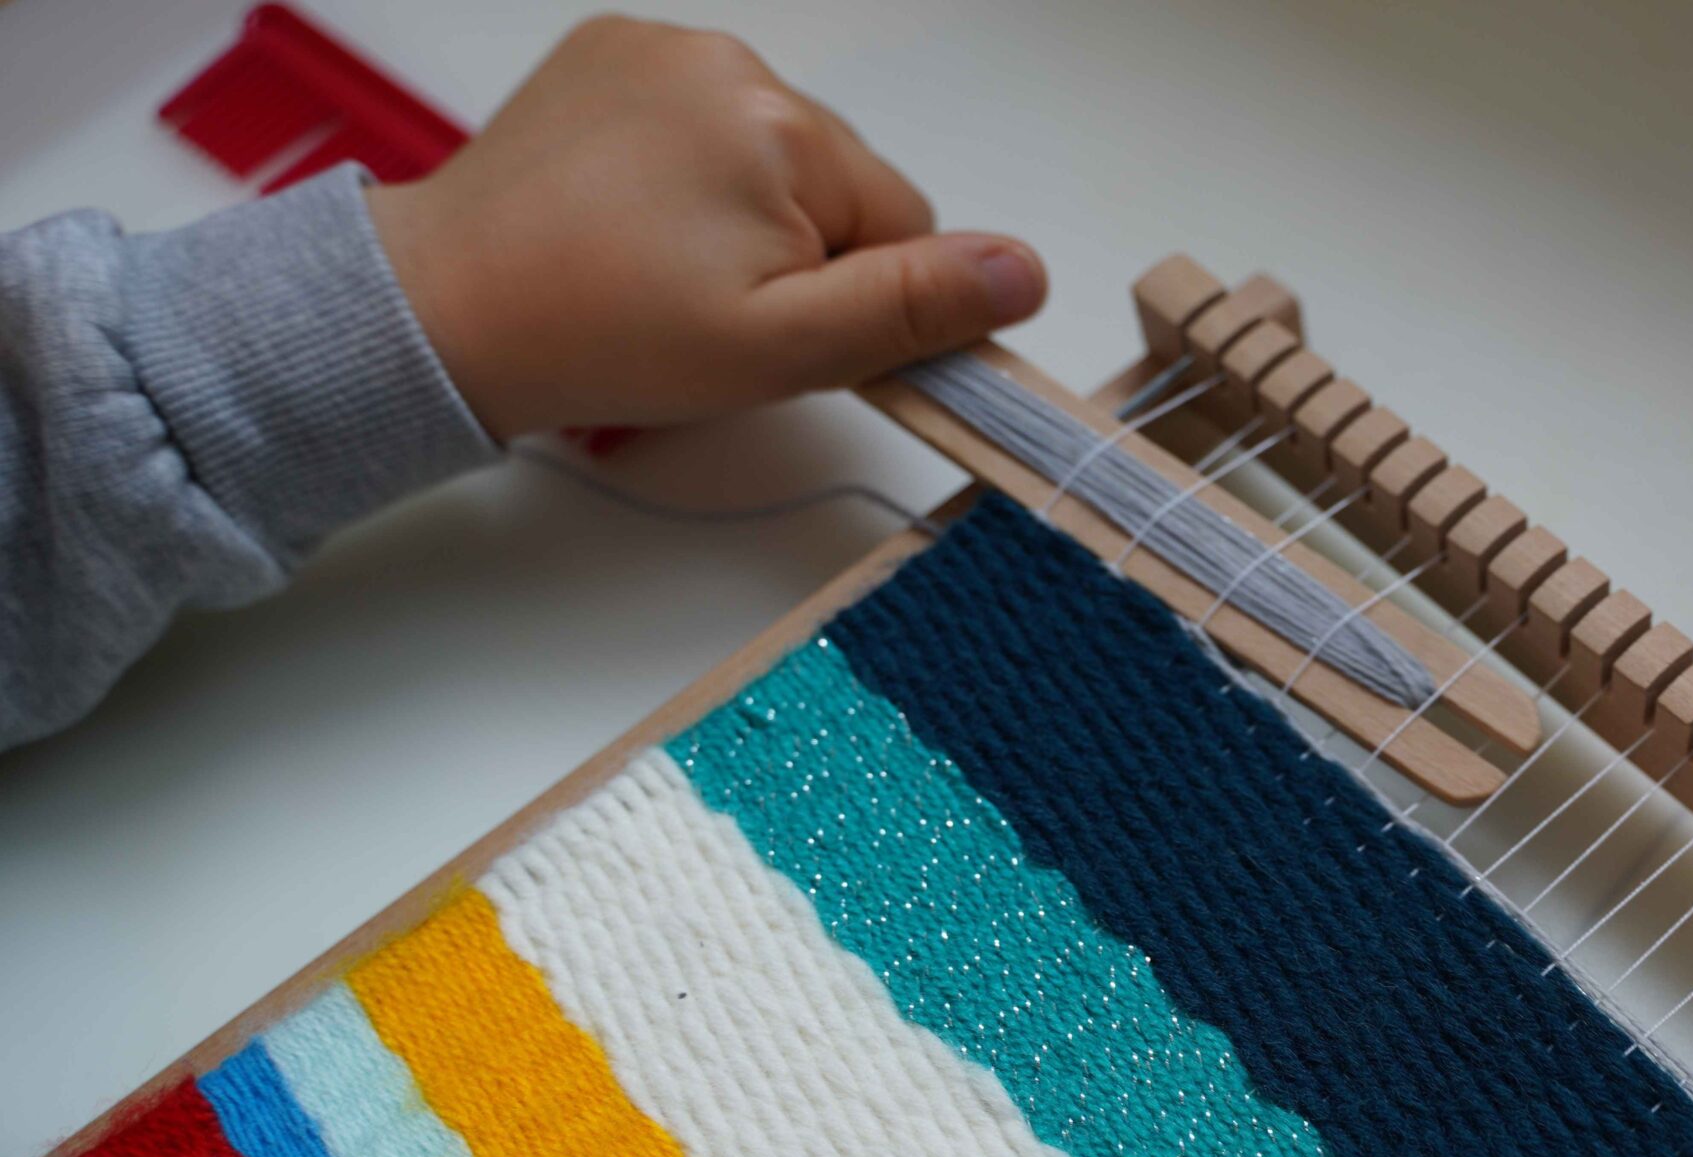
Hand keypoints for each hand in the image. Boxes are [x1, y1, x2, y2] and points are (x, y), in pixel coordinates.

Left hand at [366, 16, 1046, 439]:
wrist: (447, 308)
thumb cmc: (607, 339)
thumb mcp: (780, 352)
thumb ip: (911, 308)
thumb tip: (1025, 271)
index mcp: (785, 130)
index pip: (903, 223)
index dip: (857, 297)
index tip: (776, 333)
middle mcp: (733, 62)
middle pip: (838, 182)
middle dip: (800, 250)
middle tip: (711, 310)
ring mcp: (666, 47)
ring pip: (774, 153)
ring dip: (746, 211)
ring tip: (665, 267)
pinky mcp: (613, 50)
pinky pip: (704, 116)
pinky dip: (688, 170)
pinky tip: (634, 217)